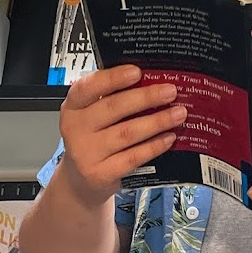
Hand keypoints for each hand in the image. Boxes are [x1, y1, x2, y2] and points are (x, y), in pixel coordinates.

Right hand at [58, 65, 185, 208]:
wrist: (80, 180)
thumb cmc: (93, 139)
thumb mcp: (93, 116)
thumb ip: (113, 98)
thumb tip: (152, 81)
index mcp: (73, 107)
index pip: (88, 87)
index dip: (113, 78)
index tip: (137, 72)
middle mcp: (75, 129)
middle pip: (113, 108)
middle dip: (146, 97)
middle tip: (170, 91)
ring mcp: (86, 153)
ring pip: (127, 133)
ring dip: (157, 121)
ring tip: (178, 113)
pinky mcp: (100, 174)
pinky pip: (133, 156)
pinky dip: (154, 146)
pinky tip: (169, 137)